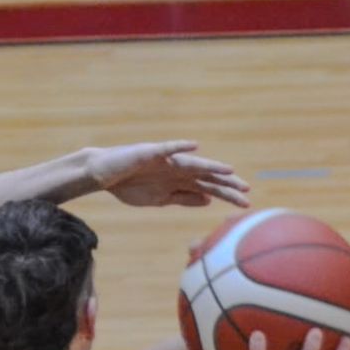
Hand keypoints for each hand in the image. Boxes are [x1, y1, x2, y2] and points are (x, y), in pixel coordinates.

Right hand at [90, 141, 250, 209]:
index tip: (245, 204)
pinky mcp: (150, 152)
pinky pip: (168, 149)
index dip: (226, 194)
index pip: (209, 187)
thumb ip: (184, 198)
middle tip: (246, 192)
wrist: (104, 174)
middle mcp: (177, 169)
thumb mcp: (160, 199)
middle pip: (206, 177)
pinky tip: (194, 146)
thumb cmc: (129, 186)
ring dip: (211, 167)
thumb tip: (208, 200)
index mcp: (179, 181)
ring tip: (229, 171)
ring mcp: (166, 160)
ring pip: (193, 164)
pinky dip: (180, 147)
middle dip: (226, 185)